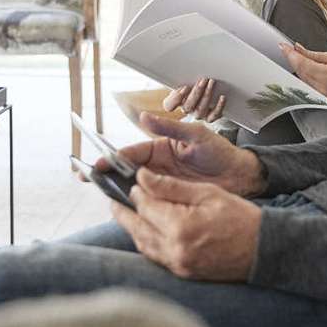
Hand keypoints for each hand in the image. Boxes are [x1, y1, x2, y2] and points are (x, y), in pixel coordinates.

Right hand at [101, 113, 264, 197]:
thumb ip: (170, 128)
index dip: (114, 157)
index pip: (132, 152)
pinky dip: (135, 204)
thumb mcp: (196, 136)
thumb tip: (143, 116)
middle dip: (106, 172)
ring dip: (116, 189)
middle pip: (126, 170)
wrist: (241, 176)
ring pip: (134, 186)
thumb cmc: (220, 152)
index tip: (99, 163)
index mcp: (161, 147)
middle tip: (85, 177)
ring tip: (99, 193)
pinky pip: (149, 201)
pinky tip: (123, 209)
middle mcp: (157, 165)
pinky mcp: (170, 198)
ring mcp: (162, 183)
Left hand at [110, 168, 260, 280]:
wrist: (263, 250)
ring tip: (124, 212)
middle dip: (123, 211)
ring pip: (142, 244)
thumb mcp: (207, 193)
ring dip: (131, 228)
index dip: (136, 191)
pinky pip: (154, 256)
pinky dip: (145, 242)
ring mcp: (178, 265)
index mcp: (181, 227)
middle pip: (136, 228)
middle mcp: (175, 249)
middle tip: (113, 197)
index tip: (133, 181)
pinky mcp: (182, 273)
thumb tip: (143, 178)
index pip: (145, 206)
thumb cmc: (240, 218)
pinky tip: (144, 231)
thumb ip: (171, 186)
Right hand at [161, 77, 226, 121]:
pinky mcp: (209, 118)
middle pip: (188, 106)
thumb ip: (184, 76)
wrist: (207, 98)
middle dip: (196, 92)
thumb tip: (187, 64)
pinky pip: (214, 115)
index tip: (184, 87)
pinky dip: (219, 106)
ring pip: (201, 109)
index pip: (169, 106)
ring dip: (207, 95)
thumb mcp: (186, 80)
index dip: (175, 99)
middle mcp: (187, 110)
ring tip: (212, 82)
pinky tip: (222, 97)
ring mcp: (198, 115)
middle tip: (203, 79)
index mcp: (177, 101)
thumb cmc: (194, 86)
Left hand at [279, 42, 326, 109]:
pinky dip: (302, 74)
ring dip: (296, 66)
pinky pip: (305, 84)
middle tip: (287, 48)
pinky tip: (302, 67)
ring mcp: (319, 94)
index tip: (282, 46)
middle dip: (291, 58)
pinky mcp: (319, 98)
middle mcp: (321, 87)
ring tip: (295, 56)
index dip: (290, 54)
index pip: (302, 64)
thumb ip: (314, 54)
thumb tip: (298, 48)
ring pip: (300, 78)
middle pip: (298, 71)